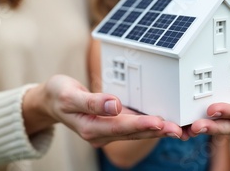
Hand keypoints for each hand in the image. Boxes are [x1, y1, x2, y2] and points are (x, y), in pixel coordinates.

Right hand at [23, 75, 182, 146]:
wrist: (51, 101)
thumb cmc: (59, 95)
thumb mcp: (69, 95)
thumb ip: (92, 102)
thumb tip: (114, 105)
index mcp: (91, 128)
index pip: (120, 127)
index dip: (140, 124)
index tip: (158, 121)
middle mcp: (101, 134)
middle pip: (133, 133)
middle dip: (156, 131)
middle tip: (178, 129)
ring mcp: (107, 131)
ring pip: (136, 132)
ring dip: (157, 131)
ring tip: (178, 129)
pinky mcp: (112, 125)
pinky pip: (133, 127)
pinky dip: (149, 125)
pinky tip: (164, 123)